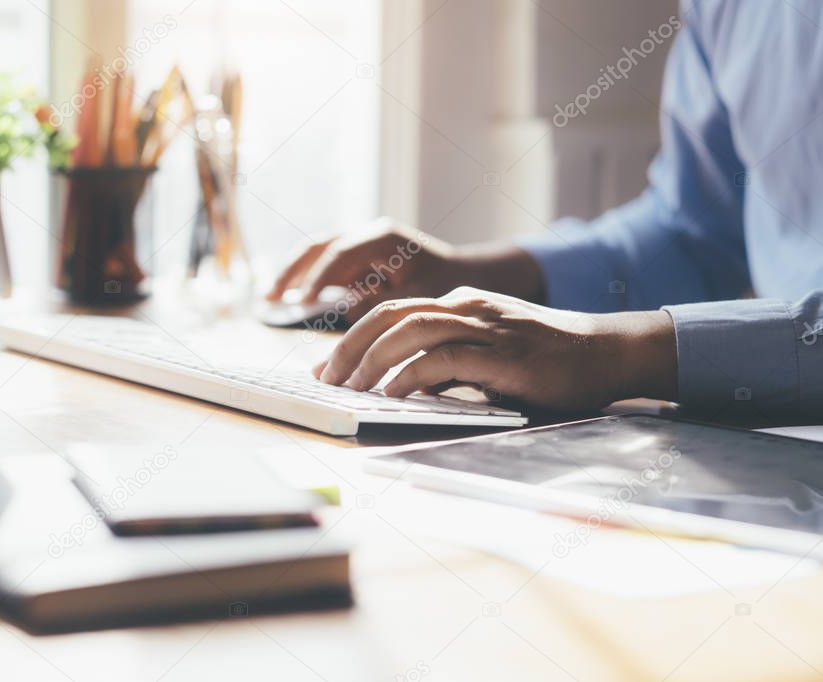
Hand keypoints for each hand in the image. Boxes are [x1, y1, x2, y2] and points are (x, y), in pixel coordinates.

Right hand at [267, 219, 546, 322]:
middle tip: (271, 295)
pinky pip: (328, 269)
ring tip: (272, 297)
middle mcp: (369, 236)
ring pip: (318, 254)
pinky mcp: (361, 262)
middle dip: (293, 270)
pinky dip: (310, 283)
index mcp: (384, 239)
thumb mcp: (418, 298)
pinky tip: (296, 302)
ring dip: (295, 274)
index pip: (340, 253)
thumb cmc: (449, 288)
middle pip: (319, 246)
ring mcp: (363, 246)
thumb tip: (344, 315)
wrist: (469, 277)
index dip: (318, 278)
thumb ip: (381, 306)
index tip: (301, 302)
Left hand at [314, 287, 677, 410]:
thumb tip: (403, 386)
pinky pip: (443, 358)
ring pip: (410, 330)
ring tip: (348, 387)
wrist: (607, 352)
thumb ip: (447, 364)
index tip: (328, 368)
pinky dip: (410, 375)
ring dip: (372, 359)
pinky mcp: (502, 352)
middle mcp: (466, 307)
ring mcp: (484, 326)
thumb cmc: (548, 361)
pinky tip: (391, 394)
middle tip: (323, 377)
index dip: (353, 338)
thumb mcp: (488, 356)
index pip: (392, 313)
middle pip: (390, 315)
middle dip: (349, 346)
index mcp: (460, 305)